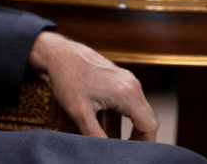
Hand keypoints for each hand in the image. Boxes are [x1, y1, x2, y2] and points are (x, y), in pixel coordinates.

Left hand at [29, 31, 157, 140]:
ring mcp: (127, 79)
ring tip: (118, 138)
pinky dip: (126, 112)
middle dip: (139, 137)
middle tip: (124, 149)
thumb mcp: (79, 112)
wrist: (57, 53)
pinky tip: (110, 119)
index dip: (143, 144)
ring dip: (132, 124)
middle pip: (147, 119)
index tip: (129, 153)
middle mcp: (132, 85)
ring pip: (140, 109)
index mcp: (128, 94)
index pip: (149, 127)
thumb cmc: (66, 78)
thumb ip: (95, 135)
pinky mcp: (119, 76)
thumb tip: (105, 152)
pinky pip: (131, 99)